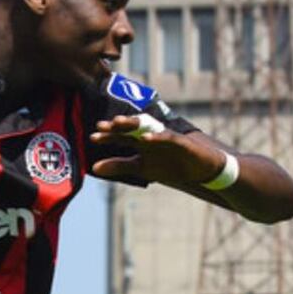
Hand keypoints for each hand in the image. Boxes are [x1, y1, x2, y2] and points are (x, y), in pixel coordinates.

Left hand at [89, 115, 224, 184]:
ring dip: (133, 124)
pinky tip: (146, 139)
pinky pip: (168, 137)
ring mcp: (165, 136)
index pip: (121, 137)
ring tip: (118, 122)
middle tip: (101, 125)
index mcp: (141, 142)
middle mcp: (151, 136)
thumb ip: (118, 166)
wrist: (201, 171)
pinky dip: (157, 137)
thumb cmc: (170, 166)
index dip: (107, 136)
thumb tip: (93, 168)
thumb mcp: (141, 168)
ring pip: (147, 127)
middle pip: (131, 127)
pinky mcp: (181, 141)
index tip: (92, 137)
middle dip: (117, 126)